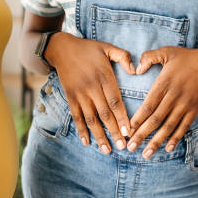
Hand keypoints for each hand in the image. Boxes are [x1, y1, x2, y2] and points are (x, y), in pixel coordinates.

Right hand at [45, 32, 134, 153]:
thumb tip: (135, 70)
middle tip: (122, 147)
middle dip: (114, 132)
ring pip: (91, 119)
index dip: (122, 117)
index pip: (115, 101)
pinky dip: (81, 130)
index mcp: (104, 77)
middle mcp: (91, 88)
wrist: (61, 48)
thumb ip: (123, 57)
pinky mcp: (70, 97)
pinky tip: (87, 142)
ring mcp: (80, 94)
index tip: (129, 132)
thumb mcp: (107, 47)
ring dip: (99, 136)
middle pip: (104, 114)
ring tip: (107, 150)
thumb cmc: (88, 49)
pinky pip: (76, 116)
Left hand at [127, 46, 197, 158]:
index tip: (127, 131)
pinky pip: (184, 126)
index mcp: (164, 83)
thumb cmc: (186, 57)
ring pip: (168, 127)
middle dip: (141, 135)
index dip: (137, 120)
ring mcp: (185, 104)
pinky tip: (168, 148)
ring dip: (156, 142)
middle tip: (130, 148)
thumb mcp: (166, 51)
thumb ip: (148, 57)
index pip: (148, 105)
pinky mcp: (195, 109)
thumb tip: (136, 70)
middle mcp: (174, 96)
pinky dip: (176, 138)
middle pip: (155, 120)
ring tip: (146, 154)